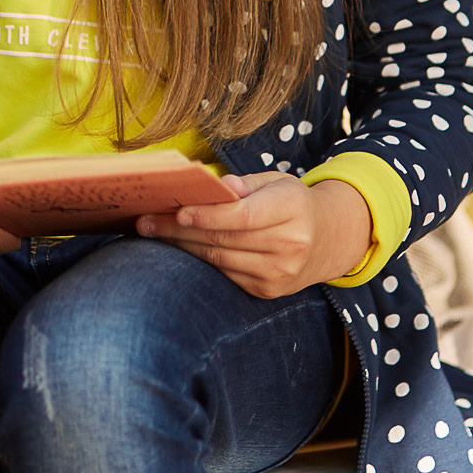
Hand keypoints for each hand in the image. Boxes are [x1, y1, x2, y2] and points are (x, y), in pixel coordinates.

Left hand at [137, 172, 371, 299]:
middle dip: (179, 230)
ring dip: (181, 246)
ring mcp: (279, 273)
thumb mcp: (277, 181)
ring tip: (151, 231)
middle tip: (145, 220)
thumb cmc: (291, 202)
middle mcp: (290, 245)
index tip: (177, 211)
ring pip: (219, 259)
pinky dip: (198, 259)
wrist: (327, 240)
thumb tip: (215, 186)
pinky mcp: (267, 291)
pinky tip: (177, 247)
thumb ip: (245, 184)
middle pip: (225, 239)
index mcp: (293, 210)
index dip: (208, 216)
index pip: (243, 217)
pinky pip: (224, 273)